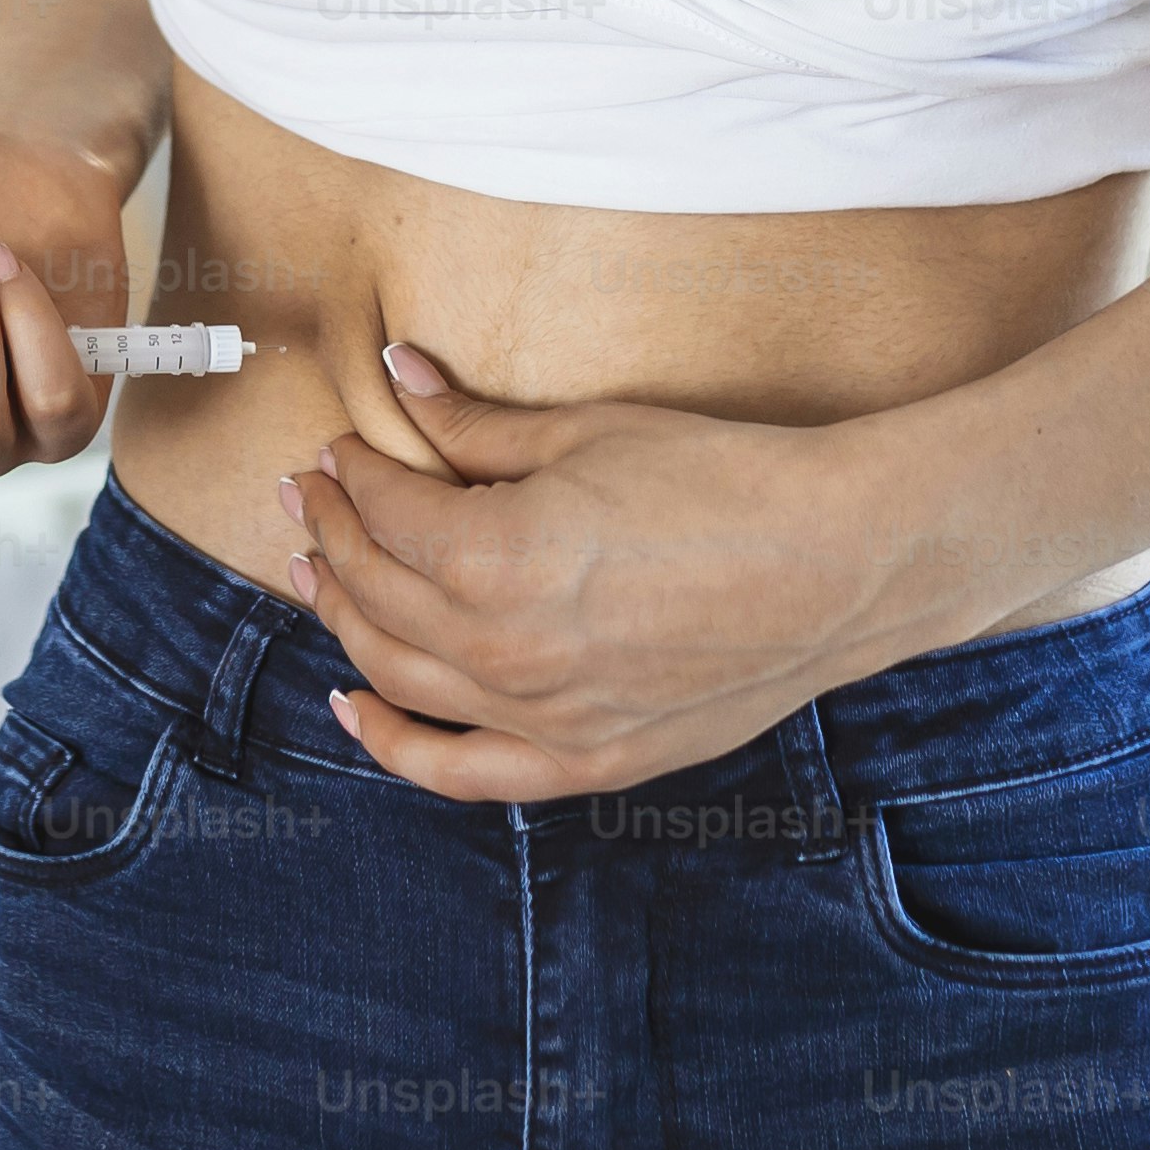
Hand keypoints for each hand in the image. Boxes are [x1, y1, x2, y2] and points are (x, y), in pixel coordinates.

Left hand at [281, 344, 931, 800]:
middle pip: (376, 594)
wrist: (839, 565)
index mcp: (496, 558)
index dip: (353, 474)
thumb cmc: (724, 481)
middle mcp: (502, 650)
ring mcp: (542, 718)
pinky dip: (391, 743)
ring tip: (317, 574)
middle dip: (331, 537)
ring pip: (398, 676)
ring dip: (343, 619)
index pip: (386, 514)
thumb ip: (476, 426)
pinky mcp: (585, 761)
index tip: (342, 447)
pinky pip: (457, 771)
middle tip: (309, 497)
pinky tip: (352, 706)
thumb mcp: (589, 434)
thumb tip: (402, 378)